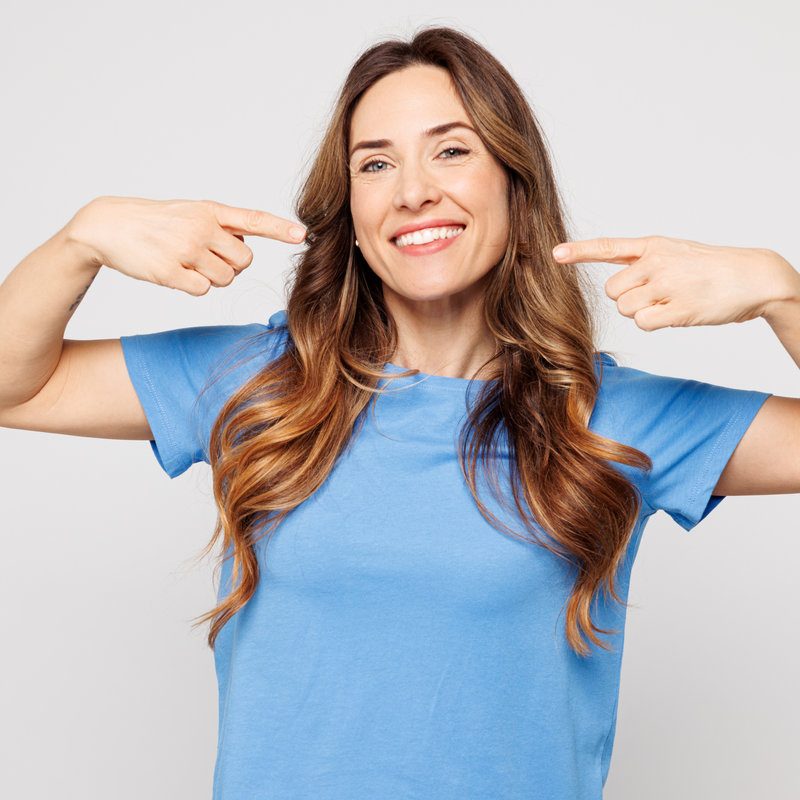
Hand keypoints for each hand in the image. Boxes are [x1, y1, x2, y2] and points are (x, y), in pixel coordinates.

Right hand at [64, 196, 307, 296]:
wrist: (108, 226)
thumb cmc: (157, 222)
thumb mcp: (191, 213)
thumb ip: (221, 229)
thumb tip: (246, 250)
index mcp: (210, 211)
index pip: (253, 220)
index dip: (279, 229)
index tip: (304, 235)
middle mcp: (201, 227)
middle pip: (244, 262)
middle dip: (232, 266)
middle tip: (206, 258)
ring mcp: (186, 249)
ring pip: (225, 279)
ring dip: (211, 278)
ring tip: (187, 263)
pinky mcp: (170, 272)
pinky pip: (203, 291)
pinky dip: (193, 287)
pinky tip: (174, 272)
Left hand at [552, 235, 799, 330]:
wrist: (755, 277)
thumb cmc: (712, 268)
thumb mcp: (676, 252)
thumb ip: (644, 262)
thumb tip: (616, 286)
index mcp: (653, 246)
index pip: (609, 247)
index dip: (580, 252)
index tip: (555, 254)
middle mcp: (656, 262)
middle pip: (612, 291)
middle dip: (628, 299)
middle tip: (656, 296)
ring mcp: (667, 284)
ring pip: (625, 309)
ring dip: (642, 312)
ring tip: (671, 302)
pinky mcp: (678, 308)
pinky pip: (643, 323)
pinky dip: (654, 323)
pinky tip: (676, 313)